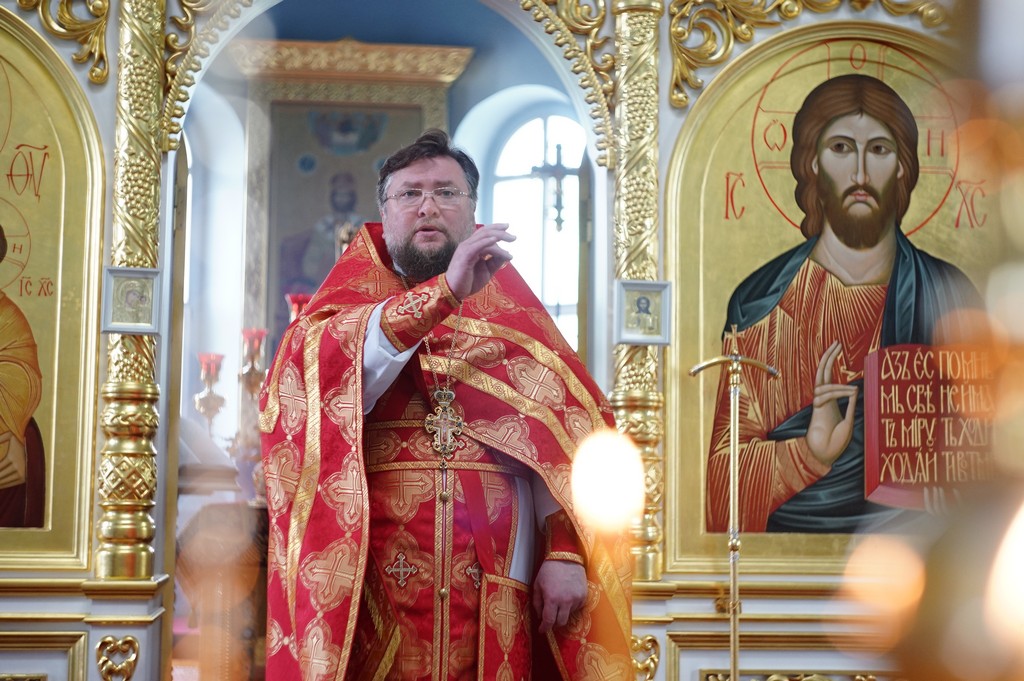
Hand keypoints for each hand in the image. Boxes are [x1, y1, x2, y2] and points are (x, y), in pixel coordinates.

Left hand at [0, 432, 26, 488]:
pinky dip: (3, 485)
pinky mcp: (24, 478)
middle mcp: (18, 466)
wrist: (34, 448)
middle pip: (0, 475)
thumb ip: (0, 438)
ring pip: (4, 481)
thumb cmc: (20, 441)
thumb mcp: (10, 436)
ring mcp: (22, 473)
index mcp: (12, 457)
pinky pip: (10, 484)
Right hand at [445, 223, 514, 300]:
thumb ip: (496, 261)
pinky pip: (476, 246)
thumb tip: (507, 254)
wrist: (455, 292)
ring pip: (483, 237)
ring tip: (511, 240)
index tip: (508, 230)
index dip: (496, 229)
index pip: (485, 233)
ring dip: (498, 236)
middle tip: (513, 237)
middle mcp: (468, 245)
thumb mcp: (487, 270)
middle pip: (485, 231)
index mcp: (472, 247)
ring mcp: (465, 249)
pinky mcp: (464, 256)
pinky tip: (495, 240)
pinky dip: (486, 242)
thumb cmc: (468, 282)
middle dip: (501, 231)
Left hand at [532, 559, 586, 632]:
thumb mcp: (537, 584)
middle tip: (550, 619)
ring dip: (562, 613)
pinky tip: (567, 596)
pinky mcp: (584, 596)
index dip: (544, 628)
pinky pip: (577, 608)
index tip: (542, 630)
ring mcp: (576, 599)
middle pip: (560, 623)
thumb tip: (540, 617)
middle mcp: (565, 601)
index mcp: (552, 599)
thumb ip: (537, 603)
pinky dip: (571, 606)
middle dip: (554, 623)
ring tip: (559, 602)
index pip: (548, 621)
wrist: (566, 557)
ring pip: (569, 615)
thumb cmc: (549, 570)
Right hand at [805, 340, 857, 466]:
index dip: (832, 362)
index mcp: (831, 400)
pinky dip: (838, 391)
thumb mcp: (848, 422)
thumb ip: (850, 406)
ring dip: (840, 384)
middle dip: (828, 357)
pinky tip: (849, 393)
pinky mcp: (816, 409)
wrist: (824, 456)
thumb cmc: (836, 443)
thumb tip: (855, 390)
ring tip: (852, 389)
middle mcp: (823, 399)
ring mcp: (819, 403)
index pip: (829, 376)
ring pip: (824, 383)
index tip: (839, 349)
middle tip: (836, 342)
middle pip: (823, 372)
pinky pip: (825, 394)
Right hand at [923, 486, 960, 515]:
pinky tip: (955, 489)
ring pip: (945, 507)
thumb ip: (936, 503)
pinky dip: (957, 497)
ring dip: (942, 496)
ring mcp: (954, 517)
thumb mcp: (943, 510)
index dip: (926, 497)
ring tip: (941, 488)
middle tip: (935, 487)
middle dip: (935, 496)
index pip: (929, 508)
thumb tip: (928, 489)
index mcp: (938, 517)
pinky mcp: (963, 514)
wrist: (969, 522)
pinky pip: (959, 505)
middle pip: (937, 507)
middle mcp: (944, 518)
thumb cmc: (952, 515)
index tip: (926, 487)